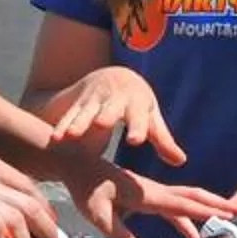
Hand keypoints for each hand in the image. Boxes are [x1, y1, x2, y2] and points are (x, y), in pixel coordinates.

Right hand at [37, 67, 185, 166]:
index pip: (138, 117)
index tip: (135, 140)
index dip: (137, 127)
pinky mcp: (77, 105)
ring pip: (85, 112)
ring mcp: (94, 101)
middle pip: (109, 110)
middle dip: (105, 116)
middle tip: (101, 125)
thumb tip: (181, 161)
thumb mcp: (151, 117)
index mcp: (136, 103)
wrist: (112, 76)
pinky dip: (62, 125)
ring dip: (78, 122)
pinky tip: (55, 137)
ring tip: (71, 136)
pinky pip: (68, 116)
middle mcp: (114, 100)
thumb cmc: (137, 104)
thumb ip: (163, 140)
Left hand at [52, 151, 230, 237]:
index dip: (206, 211)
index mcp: (147, 194)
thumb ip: (119, 233)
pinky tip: (193, 233)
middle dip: (217, 204)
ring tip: (226, 222)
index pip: (182, 204)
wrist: (79, 166)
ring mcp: (153, 192)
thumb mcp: (98, 214)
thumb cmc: (87, 188)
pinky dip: (188, 217)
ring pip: (187, 200)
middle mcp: (155, 191)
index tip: (228, 215)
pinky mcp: (148, 196)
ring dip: (207, 210)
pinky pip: (174, 207)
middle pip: (193, 197)